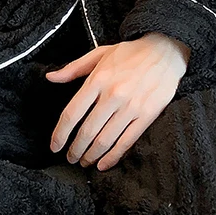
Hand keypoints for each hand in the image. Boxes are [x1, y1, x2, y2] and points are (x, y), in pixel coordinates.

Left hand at [45, 32, 189, 170]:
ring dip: (91, 155)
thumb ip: (73, 68)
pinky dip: (113, 157)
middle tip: (70, 158)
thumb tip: (51, 77)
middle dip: (75, 149)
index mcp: (98, 79)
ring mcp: (131, 106)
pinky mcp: (147, 115)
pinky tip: (104, 164)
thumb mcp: (99, 54)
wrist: (165, 50)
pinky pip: (126, 142)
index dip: (60, 133)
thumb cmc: (130, 53)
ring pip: (105, 140)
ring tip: (85, 161)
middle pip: (87, 131)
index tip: (55, 145)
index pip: (72, 113)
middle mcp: (113, 94)